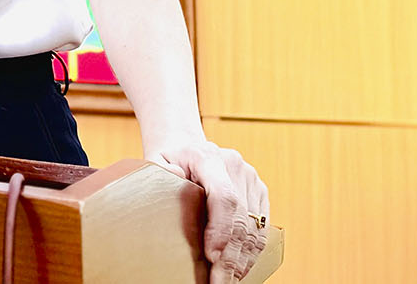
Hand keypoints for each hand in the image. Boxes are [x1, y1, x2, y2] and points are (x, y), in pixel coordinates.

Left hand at [147, 140, 268, 282]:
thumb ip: (162, 169)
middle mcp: (236, 167)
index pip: (224, 197)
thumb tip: (175, 175)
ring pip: (254, 229)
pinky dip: (250, 253)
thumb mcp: (156, 160)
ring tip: (227, 281)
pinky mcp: (260, 192)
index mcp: (210, 157)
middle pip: (241, 220)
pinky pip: (261, 229)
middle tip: (218, 282)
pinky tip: (238, 269)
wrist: (188, 146)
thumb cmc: (169, 159)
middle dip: (230, 257)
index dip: (221, 230)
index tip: (212, 257)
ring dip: (242, 260)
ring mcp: (251, 179)